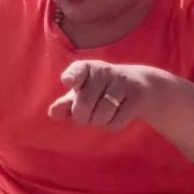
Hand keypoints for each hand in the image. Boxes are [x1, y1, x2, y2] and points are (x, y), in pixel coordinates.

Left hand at [48, 60, 165, 130]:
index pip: (77, 71)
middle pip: (84, 105)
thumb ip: (65, 104)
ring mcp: (122, 81)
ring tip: (103, 114)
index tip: (68, 82)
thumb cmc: (101, 92)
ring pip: (101, 115)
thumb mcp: (82, 95)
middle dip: (81, 117)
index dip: (72, 77)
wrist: (142, 86)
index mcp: (87, 68)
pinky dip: (112, 125)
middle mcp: (104, 71)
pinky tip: (117, 115)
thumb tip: (52, 112)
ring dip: (98, 122)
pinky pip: (116, 122)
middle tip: (86, 115)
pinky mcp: (137, 95)